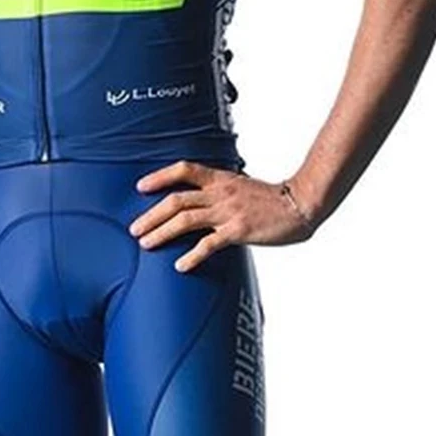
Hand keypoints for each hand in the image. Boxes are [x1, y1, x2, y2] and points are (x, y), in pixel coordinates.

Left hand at [129, 161, 315, 272]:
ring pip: (185, 220)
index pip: (184, 170)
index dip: (159, 176)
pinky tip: (180, 265)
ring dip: (162, 232)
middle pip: (176, 200)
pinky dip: (192, 255)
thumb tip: (200, 199)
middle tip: (134, 229)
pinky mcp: (239, 231)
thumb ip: (220, 190)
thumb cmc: (271, 199)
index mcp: (220, 178)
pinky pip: (209, 244)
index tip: (140, 186)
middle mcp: (220, 192)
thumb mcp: (241, 186)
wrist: (300, 204)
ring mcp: (228, 211)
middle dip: (151, 215)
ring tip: (146, 243)